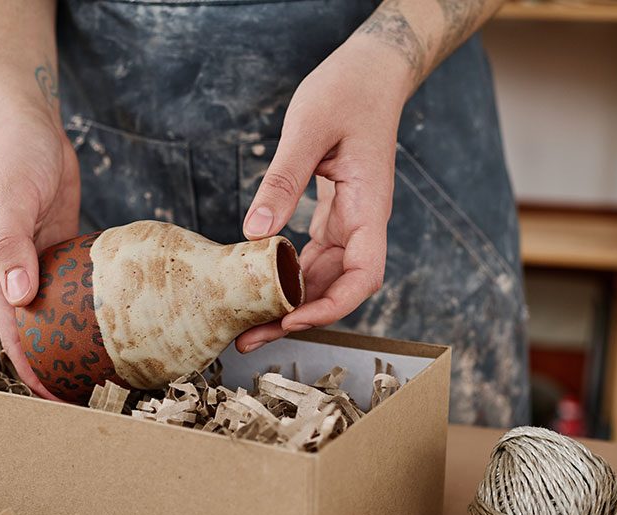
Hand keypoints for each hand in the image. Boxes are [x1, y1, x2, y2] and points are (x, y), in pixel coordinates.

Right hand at [0, 103, 79, 397]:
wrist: (28, 124)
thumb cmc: (12, 158)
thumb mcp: (11, 201)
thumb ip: (11, 247)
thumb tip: (16, 297)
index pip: (13, 335)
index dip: (30, 371)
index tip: (52, 402)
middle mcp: (19, 275)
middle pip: (38, 333)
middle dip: (57, 366)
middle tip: (91, 397)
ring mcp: (43, 264)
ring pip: (60, 314)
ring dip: (77, 342)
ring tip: (108, 371)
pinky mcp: (65, 250)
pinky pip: (80, 287)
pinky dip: (93, 308)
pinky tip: (120, 323)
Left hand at [236, 37, 410, 352]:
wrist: (371, 72)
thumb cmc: (347, 91)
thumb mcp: (307, 128)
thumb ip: (283, 180)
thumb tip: (256, 232)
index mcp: (370, 207)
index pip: (364, 277)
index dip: (330, 306)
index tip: (292, 318)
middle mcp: (364, 223)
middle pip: (337, 289)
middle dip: (296, 318)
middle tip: (248, 339)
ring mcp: (350, 222)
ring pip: (323, 278)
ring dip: (289, 303)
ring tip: (245, 324)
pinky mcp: (334, 215)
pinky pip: (313, 257)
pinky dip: (288, 275)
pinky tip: (257, 284)